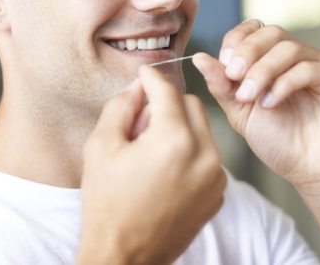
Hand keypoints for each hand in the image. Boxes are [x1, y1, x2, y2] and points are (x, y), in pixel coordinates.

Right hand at [78, 65, 225, 264]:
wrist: (125, 257)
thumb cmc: (107, 202)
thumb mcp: (100, 145)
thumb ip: (121, 106)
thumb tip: (138, 87)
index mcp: (175, 140)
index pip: (167, 91)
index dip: (152, 77)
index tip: (143, 73)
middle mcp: (204, 155)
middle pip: (191, 104)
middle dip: (167, 102)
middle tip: (141, 120)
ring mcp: (215, 176)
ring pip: (202, 128)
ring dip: (180, 125)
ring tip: (152, 146)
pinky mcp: (218, 193)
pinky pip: (208, 154)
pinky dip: (190, 149)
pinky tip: (165, 167)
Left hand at [192, 19, 319, 191]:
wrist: (310, 172)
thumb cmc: (277, 140)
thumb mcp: (239, 110)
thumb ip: (221, 83)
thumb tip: (199, 58)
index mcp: (271, 58)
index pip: (252, 29)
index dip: (236, 40)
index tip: (223, 63)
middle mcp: (296, 56)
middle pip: (270, 33)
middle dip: (246, 53)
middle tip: (233, 76)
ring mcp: (319, 63)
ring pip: (288, 48)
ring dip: (262, 71)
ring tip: (250, 97)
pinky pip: (309, 68)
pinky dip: (284, 83)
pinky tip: (271, 103)